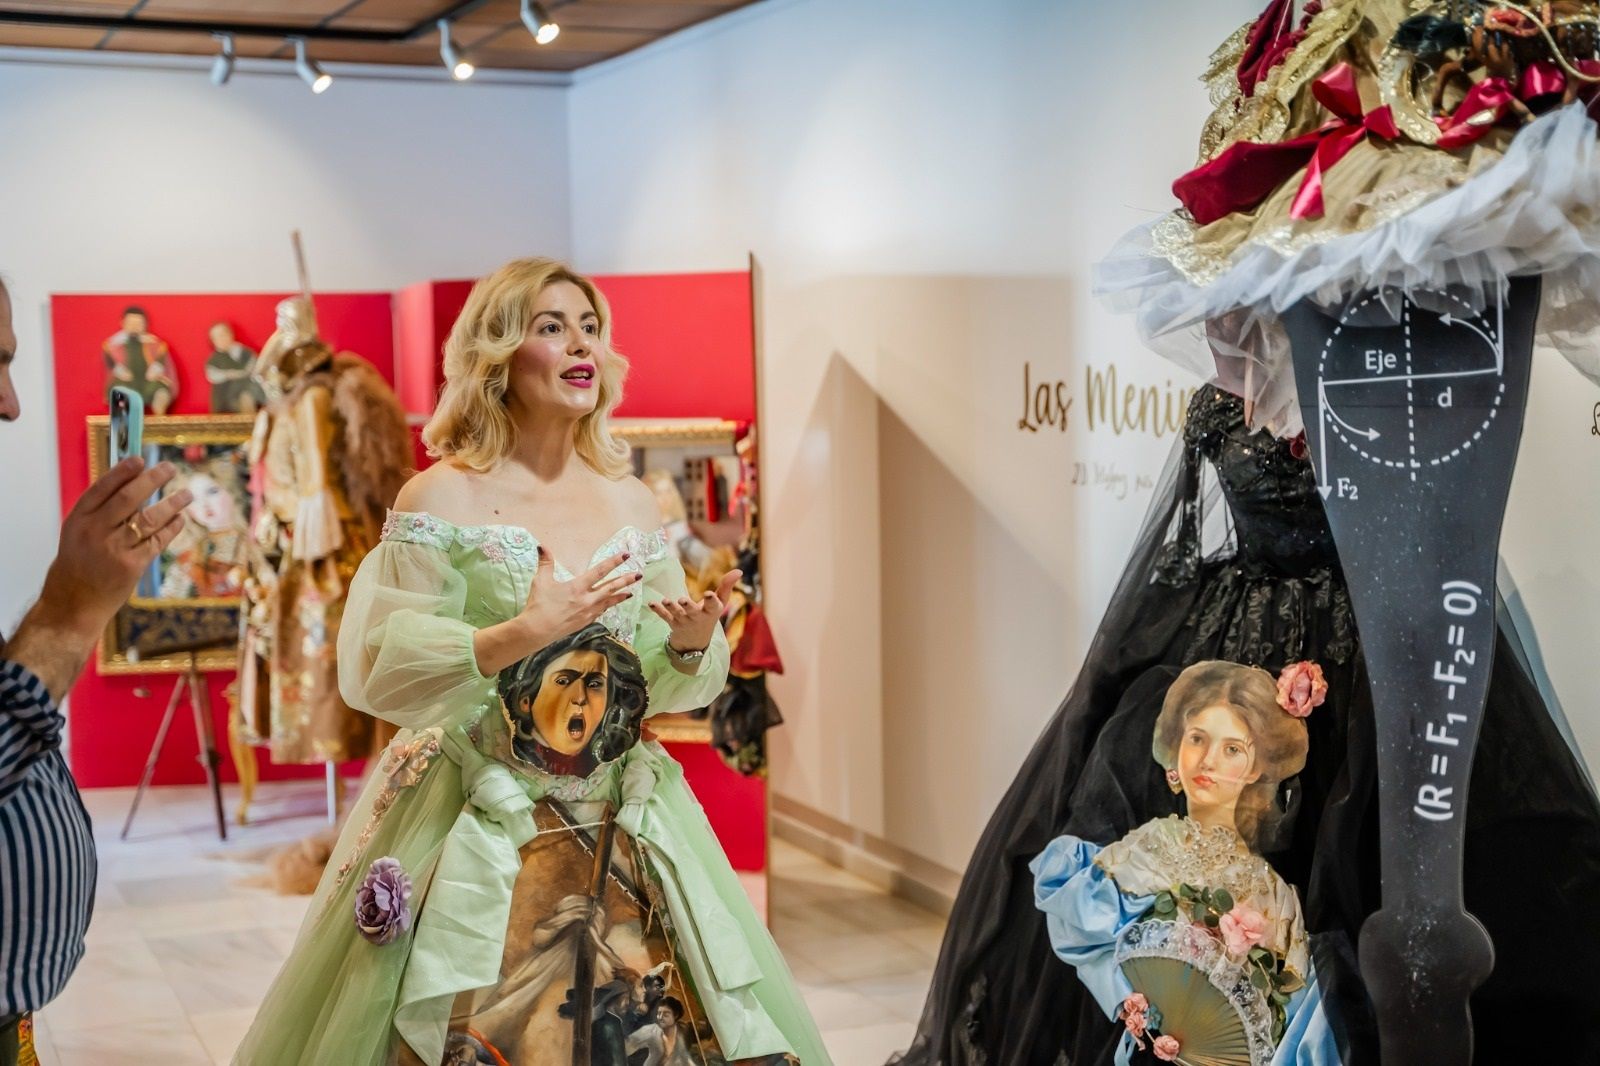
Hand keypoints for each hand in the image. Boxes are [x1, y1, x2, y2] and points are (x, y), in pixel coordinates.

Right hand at [9, 457, 190, 698]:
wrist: (72, 604)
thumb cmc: (77, 564)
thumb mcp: (77, 533)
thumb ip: (100, 512)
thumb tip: (133, 484)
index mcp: (78, 520)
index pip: (102, 488)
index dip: (122, 472)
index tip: (139, 459)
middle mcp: (95, 532)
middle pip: (128, 498)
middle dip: (151, 480)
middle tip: (169, 467)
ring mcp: (114, 549)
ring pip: (149, 519)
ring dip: (172, 504)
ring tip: (187, 494)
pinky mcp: (132, 566)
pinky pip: (157, 541)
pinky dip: (172, 528)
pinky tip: (180, 519)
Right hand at [511, 547, 641, 654]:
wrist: (537, 631)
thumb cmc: (538, 605)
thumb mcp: (541, 581)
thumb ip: (545, 562)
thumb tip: (542, 545)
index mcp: (578, 587)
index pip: (600, 571)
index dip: (613, 562)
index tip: (626, 556)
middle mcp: (587, 599)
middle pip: (611, 588)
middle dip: (626, 580)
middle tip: (639, 574)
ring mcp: (588, 612)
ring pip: (609, 602)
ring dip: (621, 595)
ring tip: (631, 592)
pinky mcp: (586, 622)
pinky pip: (601, 612)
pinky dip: (608, 606)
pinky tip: (611, 604)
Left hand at [649, 569, 740, 656]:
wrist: (695, 641)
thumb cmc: (709, 615)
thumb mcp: (719, 603)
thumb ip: (727, 586)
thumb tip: (739, 571)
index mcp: (710, 612)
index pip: (713, 606)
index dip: (711, 601)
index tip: (709, 594)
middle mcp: (697, 617)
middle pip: (692, 612)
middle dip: (688, 606)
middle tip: (682, 600)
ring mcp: (683, 621)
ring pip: (676, 614)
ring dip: (671, 607)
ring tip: (666, 601)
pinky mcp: (672, 622)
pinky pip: (664, 617)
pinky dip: (657, 610)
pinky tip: (651, 603)